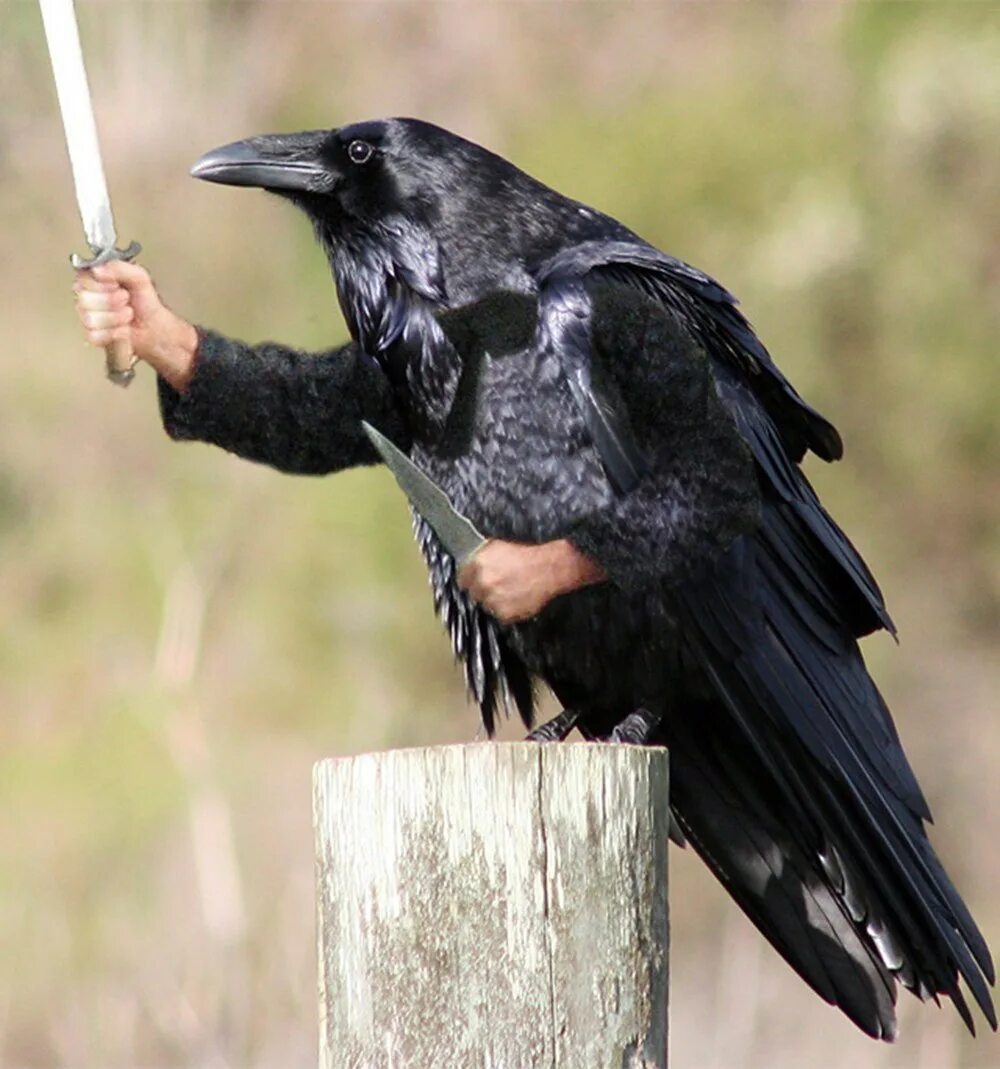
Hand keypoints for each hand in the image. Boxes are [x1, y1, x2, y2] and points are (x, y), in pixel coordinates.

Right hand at [73, 261, 198, 390]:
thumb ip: (119, 267)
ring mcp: (88, 316)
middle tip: (125, 300)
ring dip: (116, 318)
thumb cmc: (145, 301)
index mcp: (94, 279)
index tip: (117, 285)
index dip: (103, 284)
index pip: (83, 278)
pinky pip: (95, 335)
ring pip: (90, 318)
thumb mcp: (139, 276)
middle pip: (84, 299)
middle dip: (112, 301)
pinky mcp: (94, 335)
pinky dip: (115, 333)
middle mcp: (87, 296)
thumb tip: (98, 269)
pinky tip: (122, 328)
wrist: (154, 325)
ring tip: (126, 314)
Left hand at [458, 538, 605, 623]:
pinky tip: (517, 599)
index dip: (470, 581)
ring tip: (511, 591)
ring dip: (495, 601)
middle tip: (499, 585)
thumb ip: (480, 558)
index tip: (476, 582)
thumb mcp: (498, 547)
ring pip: (487, 606)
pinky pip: (500, 615)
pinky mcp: (504, 614)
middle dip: (483, 591)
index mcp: (477, 564)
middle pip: (474, 594)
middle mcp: (482, 582)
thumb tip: (468, 565)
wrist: (549, 569)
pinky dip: (507, 610)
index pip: (462, 580)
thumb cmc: (527, 555)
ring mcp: (492, 600)